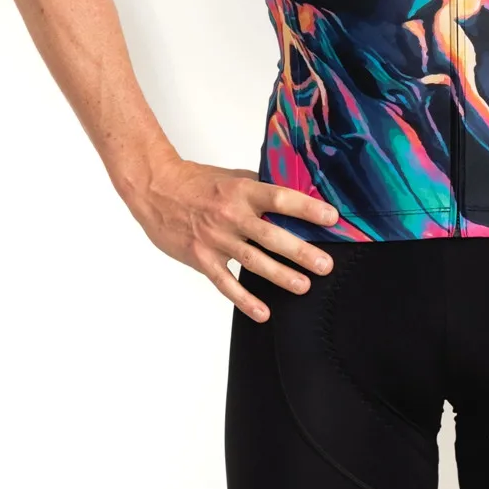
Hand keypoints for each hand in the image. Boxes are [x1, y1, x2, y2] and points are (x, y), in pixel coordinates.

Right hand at [125, 153, 339, 322]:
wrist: (157, 190)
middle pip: (272, 236)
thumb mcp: (234, 177)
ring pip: (254, 262)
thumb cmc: (198, 181)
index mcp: (243, 191)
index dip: (307, 208)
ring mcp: (216, 239)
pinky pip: (226, 284)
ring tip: (304, 286)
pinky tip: (263, 312)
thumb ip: (261, 188)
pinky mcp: (202, 259)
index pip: (280, 198)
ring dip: (281, 276)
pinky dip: (245, 300)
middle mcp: (231, 215)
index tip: (331, 217)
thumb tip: (296, 196)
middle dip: (301, 252)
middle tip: (325, 264)